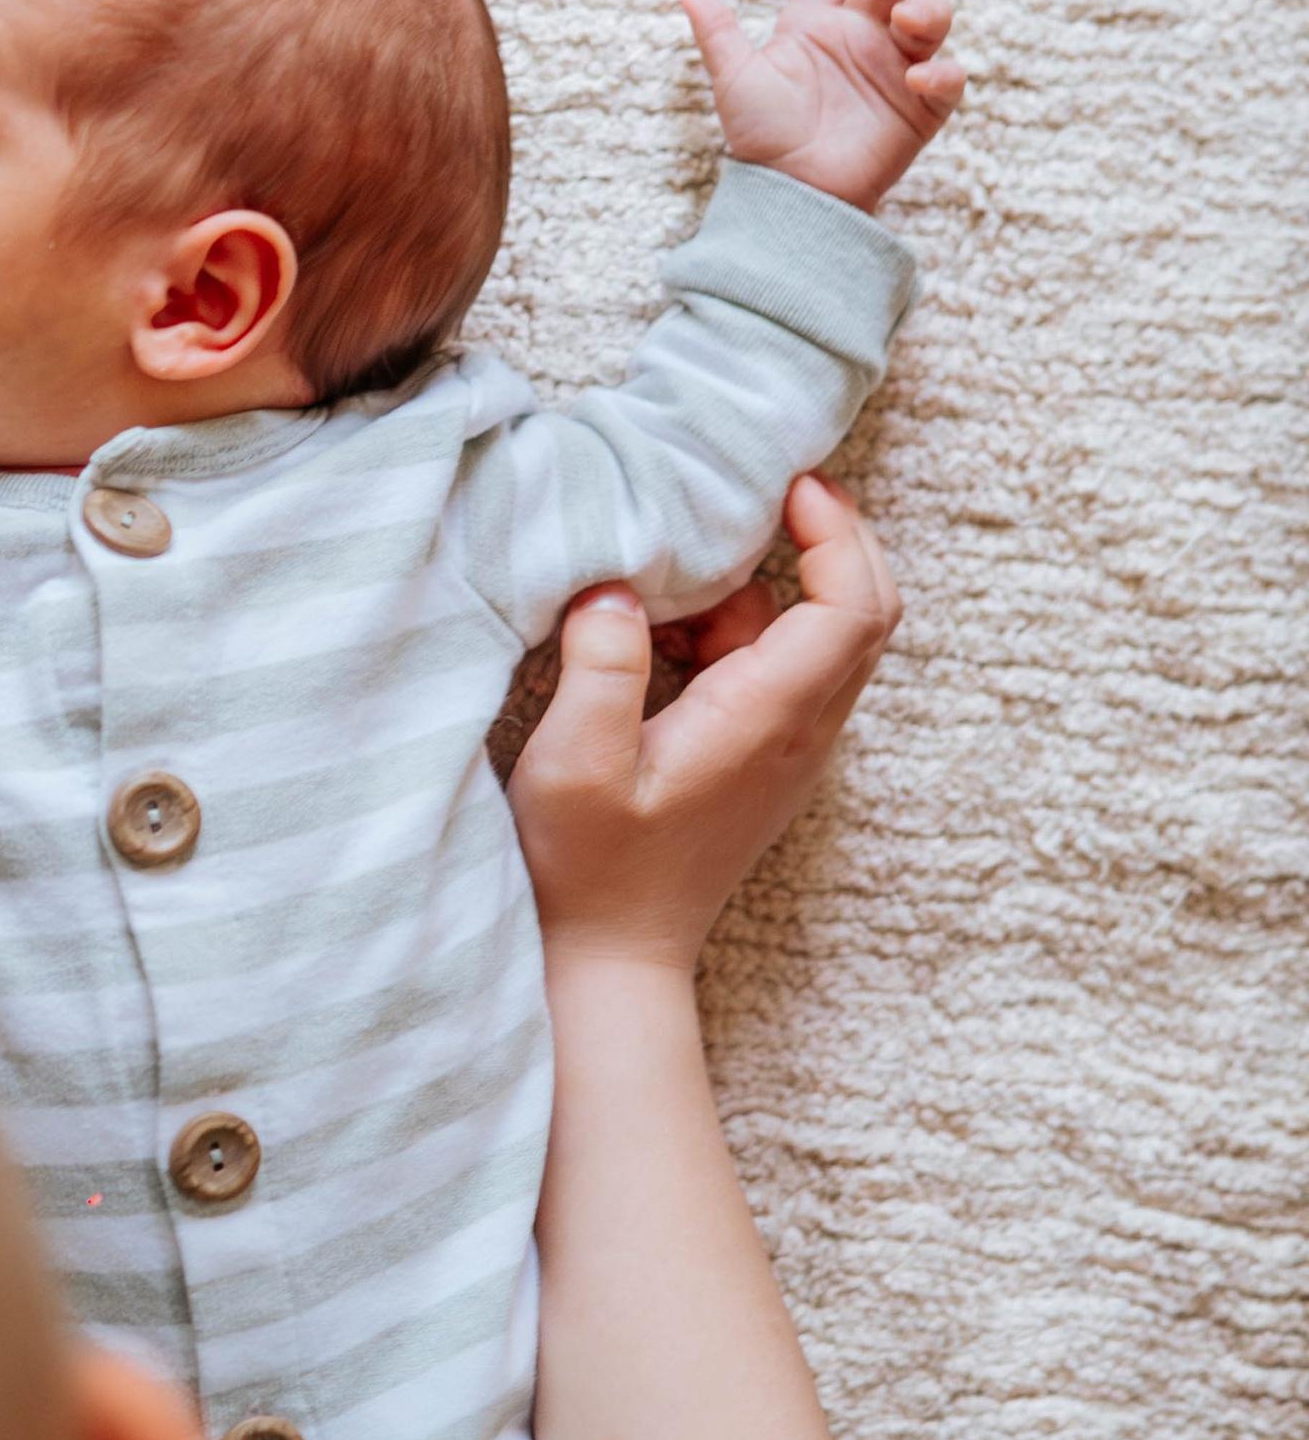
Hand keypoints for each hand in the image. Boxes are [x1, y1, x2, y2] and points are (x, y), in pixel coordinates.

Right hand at [510, 474, 900, 972]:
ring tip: (686, 558)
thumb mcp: (576, 762)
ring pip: (824, 637)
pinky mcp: (765, 760)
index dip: (836, 531)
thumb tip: (615, 584)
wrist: (614, 958)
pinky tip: (669, 628)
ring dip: (774, 584)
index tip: (789, 482)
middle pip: (864, 611)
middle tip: (771, 488)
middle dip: (831, 538)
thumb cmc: (590, 868)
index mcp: (768, 718)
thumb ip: (600, 664)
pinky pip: (785, 668)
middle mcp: (800, 731)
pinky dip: (746, 626)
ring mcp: (790, 748)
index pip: (852, 605)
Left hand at [680, 0, 964, 210]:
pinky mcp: (921, 107)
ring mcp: (893, 68)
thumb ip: (718, 34)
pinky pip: (946, 79)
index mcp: (816, 22)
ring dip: (926, 10)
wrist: (789, 192)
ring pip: (928, 19)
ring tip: (905, 18)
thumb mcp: (736, 79)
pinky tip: (917, 76)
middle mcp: (859, 36)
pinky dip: (939, 73)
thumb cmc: (760, 136)